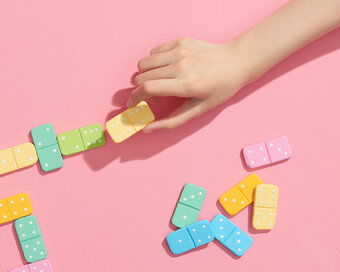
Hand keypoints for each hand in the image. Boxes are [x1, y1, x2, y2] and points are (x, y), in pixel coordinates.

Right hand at [129, 38, 252, 131]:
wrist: (238, 61)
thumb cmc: (220, 89)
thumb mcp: (199, 111)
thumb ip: (170, 122)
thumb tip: (146, 129)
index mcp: (186, 85)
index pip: (147, 89)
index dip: (135, 98)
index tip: (133, 105)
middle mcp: (181, 65)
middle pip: (142, 77)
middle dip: (140, 90)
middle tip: (153, 96)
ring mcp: (180, 51)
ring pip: (144, 63)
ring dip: (145, 75)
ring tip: (158, 81)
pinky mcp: (181, 41)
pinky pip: (154, 52)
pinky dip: (154, 62)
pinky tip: (167, 68)